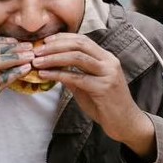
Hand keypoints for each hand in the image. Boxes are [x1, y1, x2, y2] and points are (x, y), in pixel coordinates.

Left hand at [32, 33, 156, 158]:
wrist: (126, 124)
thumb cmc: (107, 106)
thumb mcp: (88, 87)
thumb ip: (74, 76)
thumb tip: (54, 67)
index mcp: (106, 58)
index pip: (82, 40)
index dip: (62, 38)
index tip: (45, 41)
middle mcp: (109, 61)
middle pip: (79, 44)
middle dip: (55, 46)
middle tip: (37, 50)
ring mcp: (108, 74)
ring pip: (78, 57)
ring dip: (54, 58)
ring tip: (37, 62)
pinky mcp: (104, 88)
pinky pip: (77, 78)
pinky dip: (59, 75)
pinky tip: (45, 75)